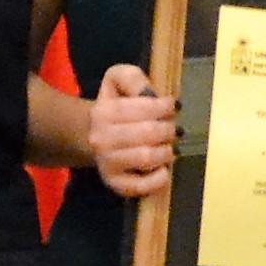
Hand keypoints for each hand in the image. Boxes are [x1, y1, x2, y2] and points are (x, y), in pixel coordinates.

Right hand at [85, 61, 174, 198]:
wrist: (91, 136)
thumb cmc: (114, 106)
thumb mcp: (116, 81)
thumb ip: (132, 78)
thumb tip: (149, 92)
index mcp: (103, 112)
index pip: (142, 108)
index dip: (165, 107)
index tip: (173, 107)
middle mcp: (101, 139)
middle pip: (148, 133)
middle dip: (168, 129)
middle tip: (174, 129)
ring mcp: (107, 164)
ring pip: (147, 158)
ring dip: (166, 152)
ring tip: (169, 147)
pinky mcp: (115, 184)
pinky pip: (141, 186)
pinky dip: (158, 179)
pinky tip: (164, 168)